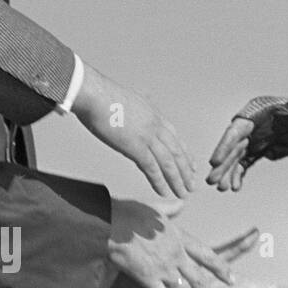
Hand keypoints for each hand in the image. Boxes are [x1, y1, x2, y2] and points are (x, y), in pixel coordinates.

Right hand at [73, 64, 195, 198]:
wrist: (95, 93)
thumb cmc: (104, 96)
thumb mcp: (131, 100)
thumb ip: (139, 108)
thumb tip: (140, 107)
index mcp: (155, 116)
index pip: (176, 139)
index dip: (185, 154)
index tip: (192, 166)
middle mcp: (156, 127)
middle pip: (177, 152)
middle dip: (186, 171)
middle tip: (192, 185)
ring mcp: (148, 137)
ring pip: (169, 163)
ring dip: (177, 180)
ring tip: (184, 194)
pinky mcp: (135, 146)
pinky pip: (151, 168)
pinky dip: (159, 181)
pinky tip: (164, 192)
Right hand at [107, 198, 234, 287]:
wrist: (112, 223)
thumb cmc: (130, 213)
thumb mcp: (156, 207)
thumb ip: (171, 208)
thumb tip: (181, 203)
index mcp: (180, 237)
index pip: (207, 255)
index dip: (220, 268)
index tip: (231, 278)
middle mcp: (177, 255)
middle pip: (198, 278)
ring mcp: (164, 268)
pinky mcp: (148, 278)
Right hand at [207, 96, 287, 191]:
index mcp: (257, 112)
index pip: (237, 130)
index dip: (224, 145)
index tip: (215, 162)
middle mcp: (253, 126)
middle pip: (233, 146)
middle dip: (223, 164)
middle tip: (212, 181)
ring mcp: (256, 138)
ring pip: (237, 157)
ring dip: (228, 172)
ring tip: (221, 188)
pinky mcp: (261, 150)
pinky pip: (246, 164)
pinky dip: (239, 175)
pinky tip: (235, 187)